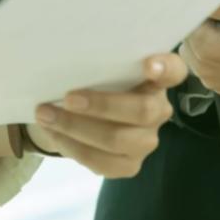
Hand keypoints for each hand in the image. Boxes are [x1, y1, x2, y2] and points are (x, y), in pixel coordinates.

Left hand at [30, 54, 186, 176]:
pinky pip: (102, 162)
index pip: (174, 71)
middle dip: (102, 105)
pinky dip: (72, 146)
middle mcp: (158, 110)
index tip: (148, 65)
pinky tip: (53, 132)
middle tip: (68, 98)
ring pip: (117, 139)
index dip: (165, 68)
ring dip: (76, 127)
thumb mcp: (97, 66)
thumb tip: (65, 54)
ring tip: (45, 114)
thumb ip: (96, 62)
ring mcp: (146, 140)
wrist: (80, 114)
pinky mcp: (129, 165)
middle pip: (142, 110)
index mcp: (156, 79)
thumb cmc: (92, 79)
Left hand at [179, 0, 219, 111]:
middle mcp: (206, 70)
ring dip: (211, 29)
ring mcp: (214, 79)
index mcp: (210, 53)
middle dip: (207, 16)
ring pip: (195, 41)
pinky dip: (217, 43)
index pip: (185, 16)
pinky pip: (206, 55)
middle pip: (187, 29)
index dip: (202, 2)